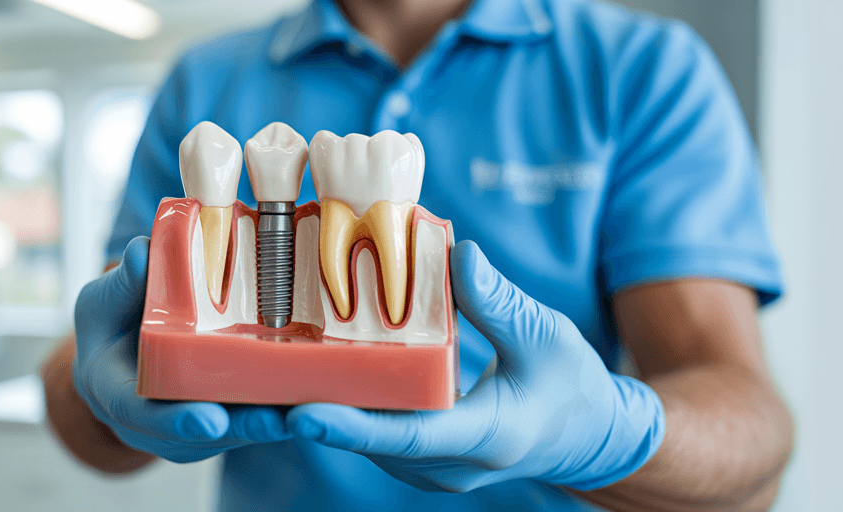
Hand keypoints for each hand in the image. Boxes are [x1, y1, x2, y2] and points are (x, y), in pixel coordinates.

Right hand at [72, 236, 290, 462]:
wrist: (117, 357)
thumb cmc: (108, 328)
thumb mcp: (102, 301)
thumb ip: (123, 282)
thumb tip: (144, 251)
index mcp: (118, 396)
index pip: (146, 415)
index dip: (178, 421)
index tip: (210, 422)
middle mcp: (157, 424)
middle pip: (204, 434)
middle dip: (242, 427)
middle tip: (276, 420)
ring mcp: (192, 430)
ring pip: (235, 431)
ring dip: (271, 422)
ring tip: (307, 409)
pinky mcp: (223, 421)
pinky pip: (252, 418)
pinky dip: (280, 408)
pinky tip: (314, 396)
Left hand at [286, 241, 664, 491]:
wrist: (590, 439)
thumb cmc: (574, 385)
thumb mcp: (548, 335)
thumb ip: (500, 301)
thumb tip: (458, 253)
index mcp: (485, 437)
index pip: (408, 437)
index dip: (351, 427)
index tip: (301, 412)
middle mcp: (447, 464)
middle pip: (367, 439)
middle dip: (309, 410)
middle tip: (251, 377)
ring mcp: (430, 467)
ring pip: (362, 439)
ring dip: (317, 408)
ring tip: (262, 369)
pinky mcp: (418, 456)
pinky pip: (370, 432)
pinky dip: (341, 405)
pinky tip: (304, 370)